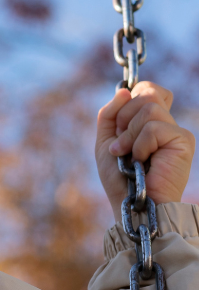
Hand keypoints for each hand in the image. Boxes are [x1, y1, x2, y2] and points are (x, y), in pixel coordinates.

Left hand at [96, 82, 194, 216]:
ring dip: (130, 134)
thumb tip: (125, 90)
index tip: (120, 123)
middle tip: (122, 143)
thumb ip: (110, 113)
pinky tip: (141, 160)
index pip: (148, 88)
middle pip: (148, 93)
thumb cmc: (118, 177)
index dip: (132, 97)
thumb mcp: (105, 139)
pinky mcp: (183, 141)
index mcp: (149, 121)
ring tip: (129, 155)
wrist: (130, 201)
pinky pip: (155, 127)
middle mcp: (166, 123)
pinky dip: (140, 144)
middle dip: (125, 117)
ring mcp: (176, 131)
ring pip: (150, 108)